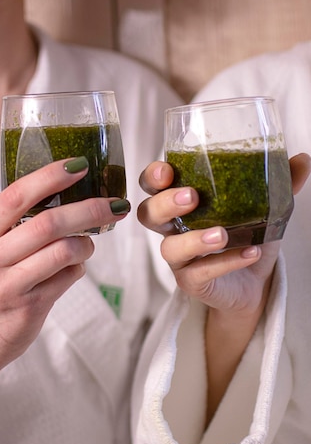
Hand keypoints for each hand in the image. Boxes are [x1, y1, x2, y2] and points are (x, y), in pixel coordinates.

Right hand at [0, 159, 129, 382]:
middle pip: (49, 223)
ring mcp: (8, 284)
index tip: (81, 165)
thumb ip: (18, 222)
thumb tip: (70, 190)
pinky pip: (69, 277)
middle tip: (115, 205)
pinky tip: (74, 268)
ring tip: (88, 244)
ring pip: (64, 250)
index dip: (52, 176)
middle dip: (90, 209)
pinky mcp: (29, 307)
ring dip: (87, 244)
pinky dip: (79, 268)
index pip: (17, 195)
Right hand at [138, 153, 309, 313]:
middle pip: (148, 214)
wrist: (255, 283)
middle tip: (192, 197)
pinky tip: (250, 252)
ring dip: (195, 239)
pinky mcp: (191, 282)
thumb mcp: (266, 207)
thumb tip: (302, 159)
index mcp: (182, 204)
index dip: (152, 177)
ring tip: (223, 234)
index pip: (153, 186)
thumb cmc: (248, 237)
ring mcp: (180, 259)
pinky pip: (200, 273)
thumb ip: (280, 183)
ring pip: (170, 248)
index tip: (167, 171)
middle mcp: (174, 229)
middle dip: (165, 203)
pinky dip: (226, 262)